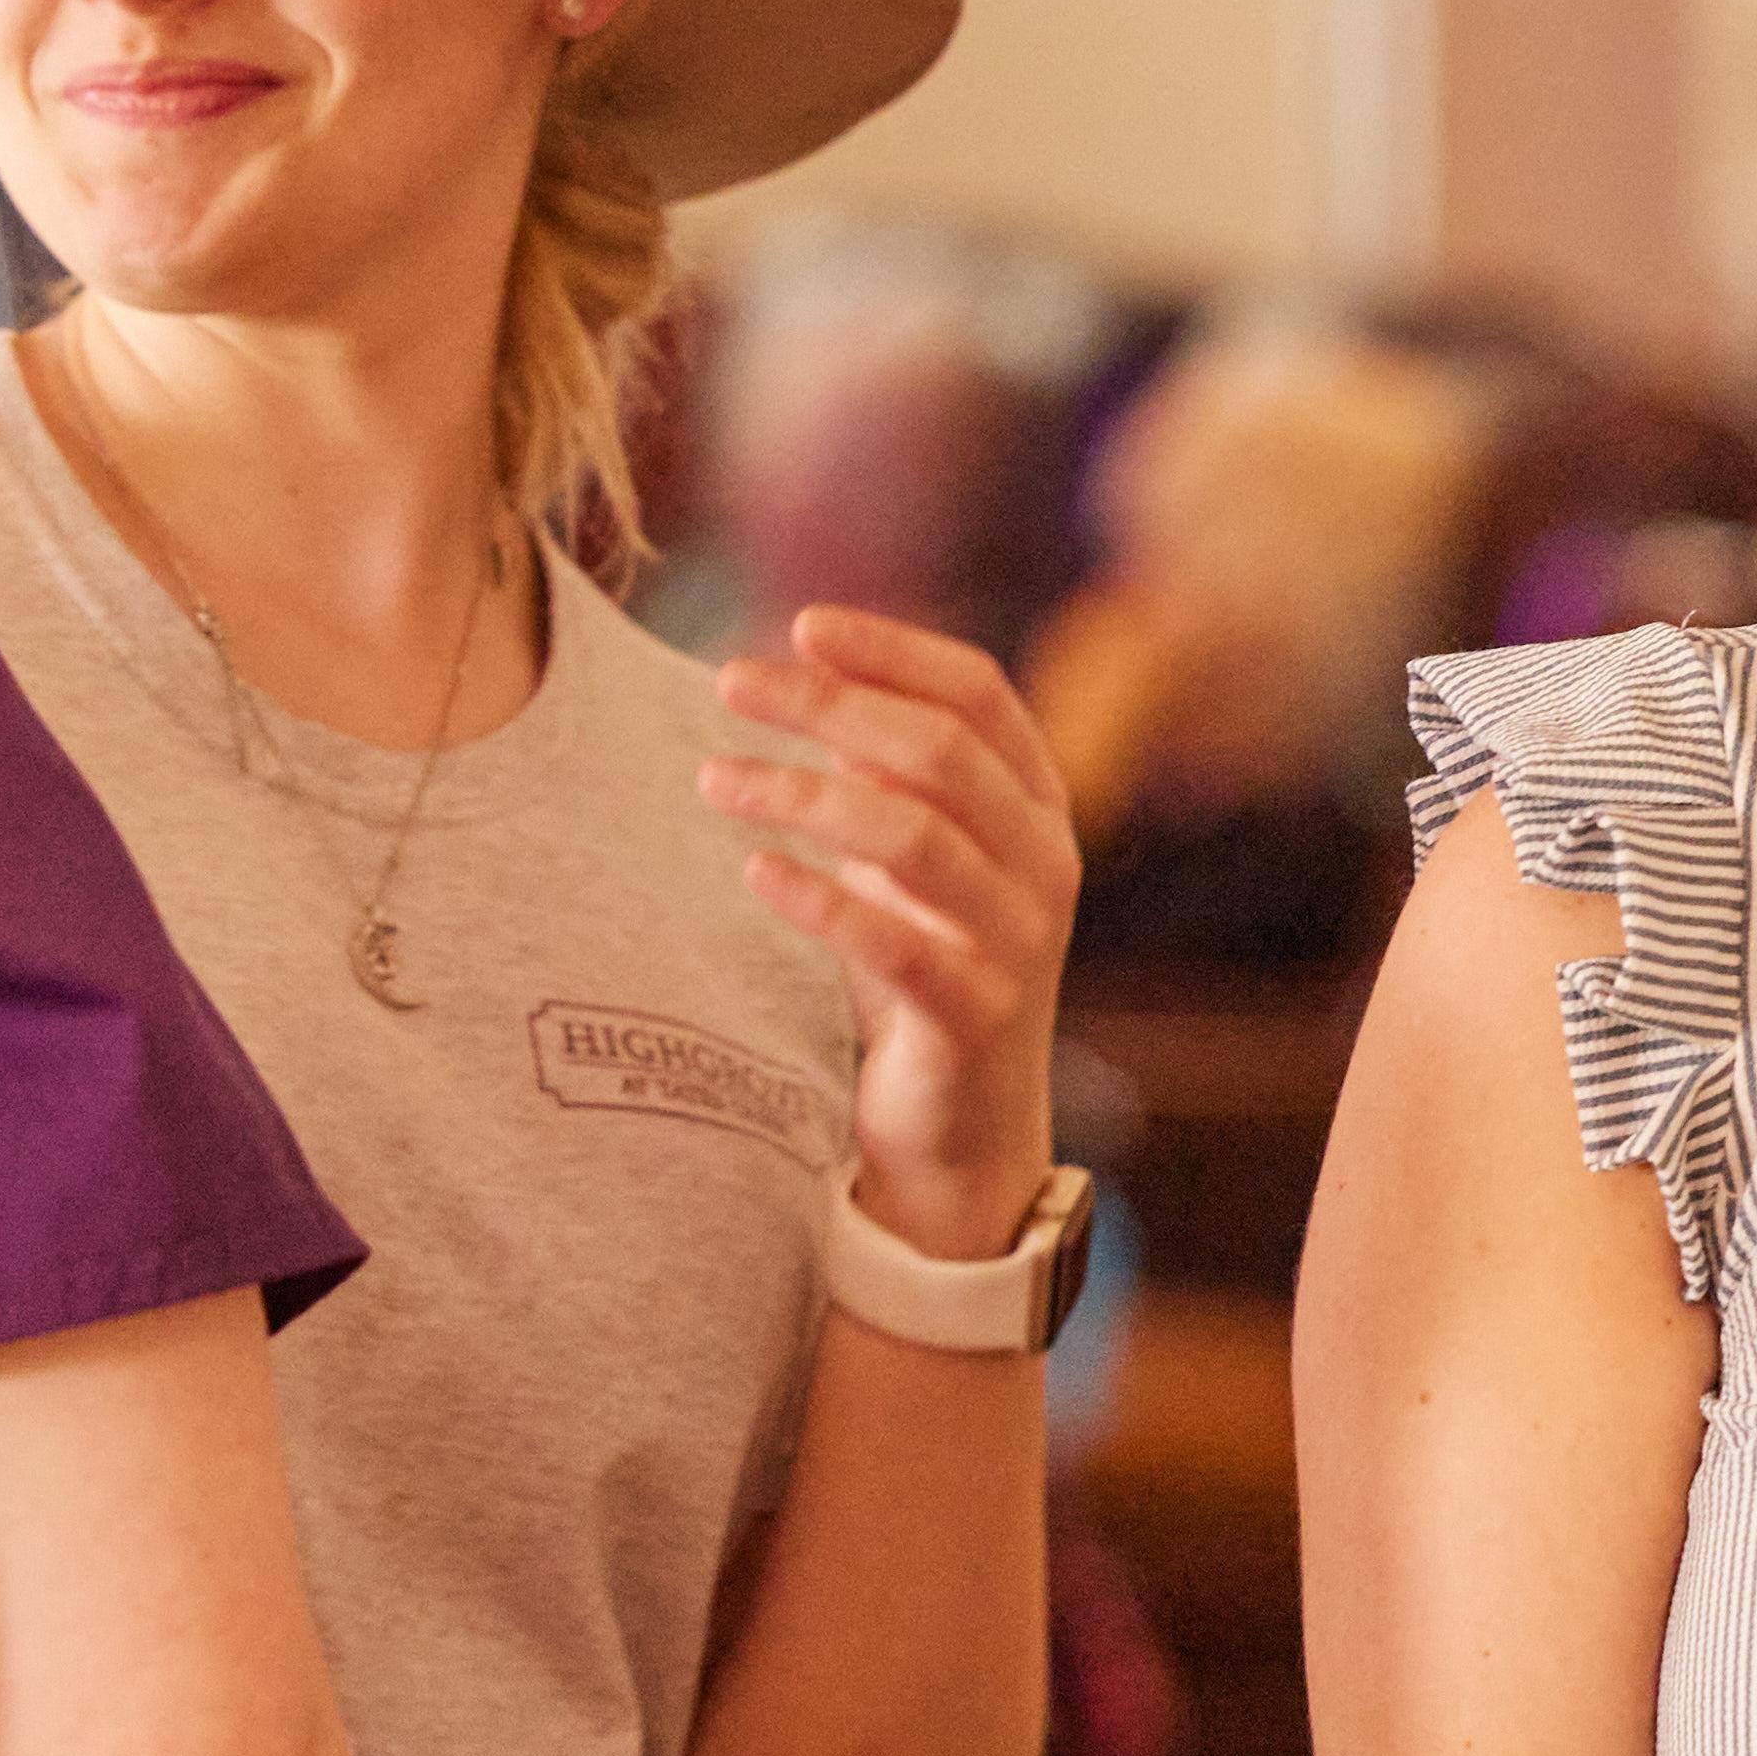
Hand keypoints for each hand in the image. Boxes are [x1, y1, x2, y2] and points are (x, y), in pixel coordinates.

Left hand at [706, 607, 1082, 1259]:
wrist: (965, 1128)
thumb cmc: (926, 969)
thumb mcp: (915, 857)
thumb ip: (889, 774)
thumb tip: (812, 672)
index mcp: (1038, 810)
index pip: (983, 696)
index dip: (894, 650)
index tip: (801, 626)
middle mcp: (1044, 865)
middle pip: (942, 752)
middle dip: (829, 706)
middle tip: (727, 684)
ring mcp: (1018, 942)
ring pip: (915, 836)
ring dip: (801, 795)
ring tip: (712, 780)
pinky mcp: (975, 1015)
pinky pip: (893, 943)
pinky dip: (818, 899)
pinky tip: (755, 870)